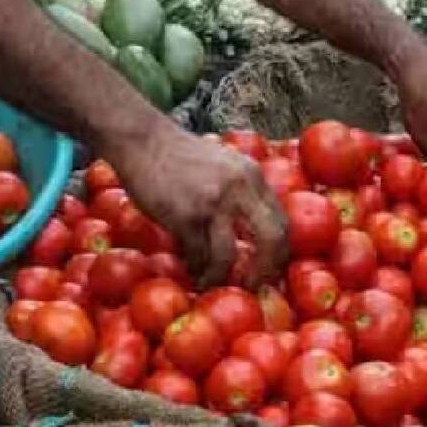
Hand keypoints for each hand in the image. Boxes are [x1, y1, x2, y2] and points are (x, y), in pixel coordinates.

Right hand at [110, 122, 288, 288]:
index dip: (280, 254)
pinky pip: (197, 255)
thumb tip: (251, 233)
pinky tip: (192, 273)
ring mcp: (213, 203)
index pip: (282, 223)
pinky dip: (196, 269)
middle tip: (252, 287)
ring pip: (228, 256)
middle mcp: (240, 189)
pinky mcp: (185, 215)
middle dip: (264, 271)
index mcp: (253, 177)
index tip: (269, 272)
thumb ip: (242, 191)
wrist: (144, 139)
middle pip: (271, 240)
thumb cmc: (180, 155)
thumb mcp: (225, 164)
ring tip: (211, 284)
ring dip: (220, 277)